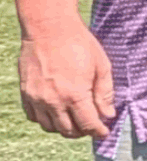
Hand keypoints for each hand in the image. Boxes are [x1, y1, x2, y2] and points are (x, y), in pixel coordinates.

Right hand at [19, 19, 114, 140]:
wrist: (49, 27)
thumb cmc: (79, 44)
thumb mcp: (102, 66)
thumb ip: (104, 94)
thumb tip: (107, 115)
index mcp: (74, 95)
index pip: (87, 125)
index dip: (98, 132)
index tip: (104, 132)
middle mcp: (52, 100)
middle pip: (68, 131)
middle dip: (82, 132)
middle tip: (91, 125)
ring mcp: (36, 98)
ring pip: (49, 127)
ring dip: (64, 128)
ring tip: (75, 120)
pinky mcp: (25, 92)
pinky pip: (33, 117)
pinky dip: (46, 120)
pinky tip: (56, 112)